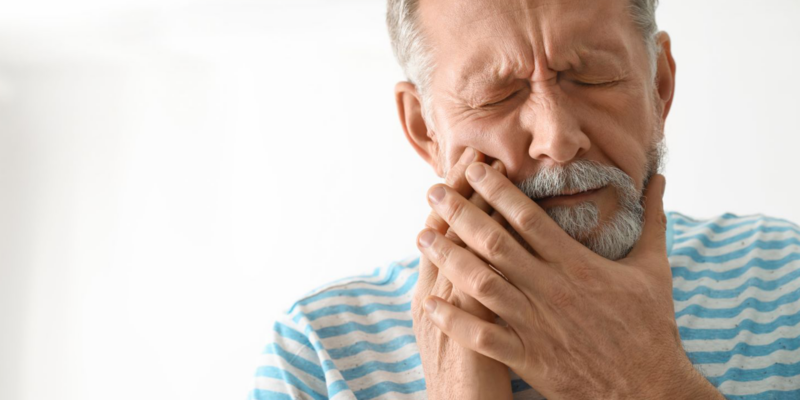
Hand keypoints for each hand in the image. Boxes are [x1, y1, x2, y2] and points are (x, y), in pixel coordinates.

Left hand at [417, 164, 723, 398]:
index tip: (473, 169)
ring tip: (422, 236)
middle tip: (433, 192)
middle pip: (494, 244)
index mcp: (575, 265)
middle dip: (460, 214)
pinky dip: (454, 319)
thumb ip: (653, 220)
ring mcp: (535, 323)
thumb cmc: (650, 328)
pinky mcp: (528, 356)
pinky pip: (482, 336)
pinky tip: (430, 302)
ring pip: (481, 285)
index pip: (527, 217)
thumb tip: (659, 178)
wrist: (650, 389)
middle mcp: (549, 289)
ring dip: (448, 259)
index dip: (496, 191)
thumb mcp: (654, 269)